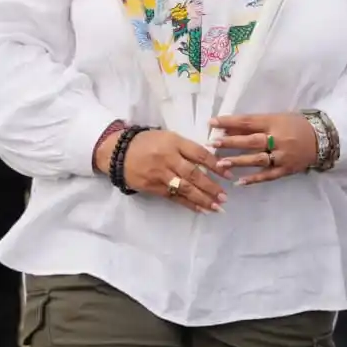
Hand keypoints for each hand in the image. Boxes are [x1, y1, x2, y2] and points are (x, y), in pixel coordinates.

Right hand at [99, 128, 227, 212]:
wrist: (117, 152)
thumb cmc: (148, 142)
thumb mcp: (169, 137)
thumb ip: (188, 148)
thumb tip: (212, 159)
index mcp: (175, 143)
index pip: (200, 154)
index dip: (216, 165)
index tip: (229, 174)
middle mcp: (168, 159)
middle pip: (193, 174)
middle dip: (211, 187)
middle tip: (225, 196)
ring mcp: (159, 174)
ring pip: (184, 188)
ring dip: (202, 199)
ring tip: (217, 206)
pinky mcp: (152, 187)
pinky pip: (173, 197)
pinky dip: (188, 204)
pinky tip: (200, 209)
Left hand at [210, 113, 318, 185]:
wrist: (323, 139)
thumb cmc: (297, 125)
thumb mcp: (278, 118)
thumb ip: (256, 124)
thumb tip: (229, 128)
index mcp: (276, 122)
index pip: (249, 122)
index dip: (230, 122)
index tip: (212, 122)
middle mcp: (279, 139)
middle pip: (252, 141)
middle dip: (231, 142)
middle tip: (213, 143)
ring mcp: (283, 156)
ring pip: (258, 159)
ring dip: (238, 161)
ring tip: (221, 164)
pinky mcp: (286, 169)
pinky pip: (269, 175)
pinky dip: (254, 179)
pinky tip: (240, 182)